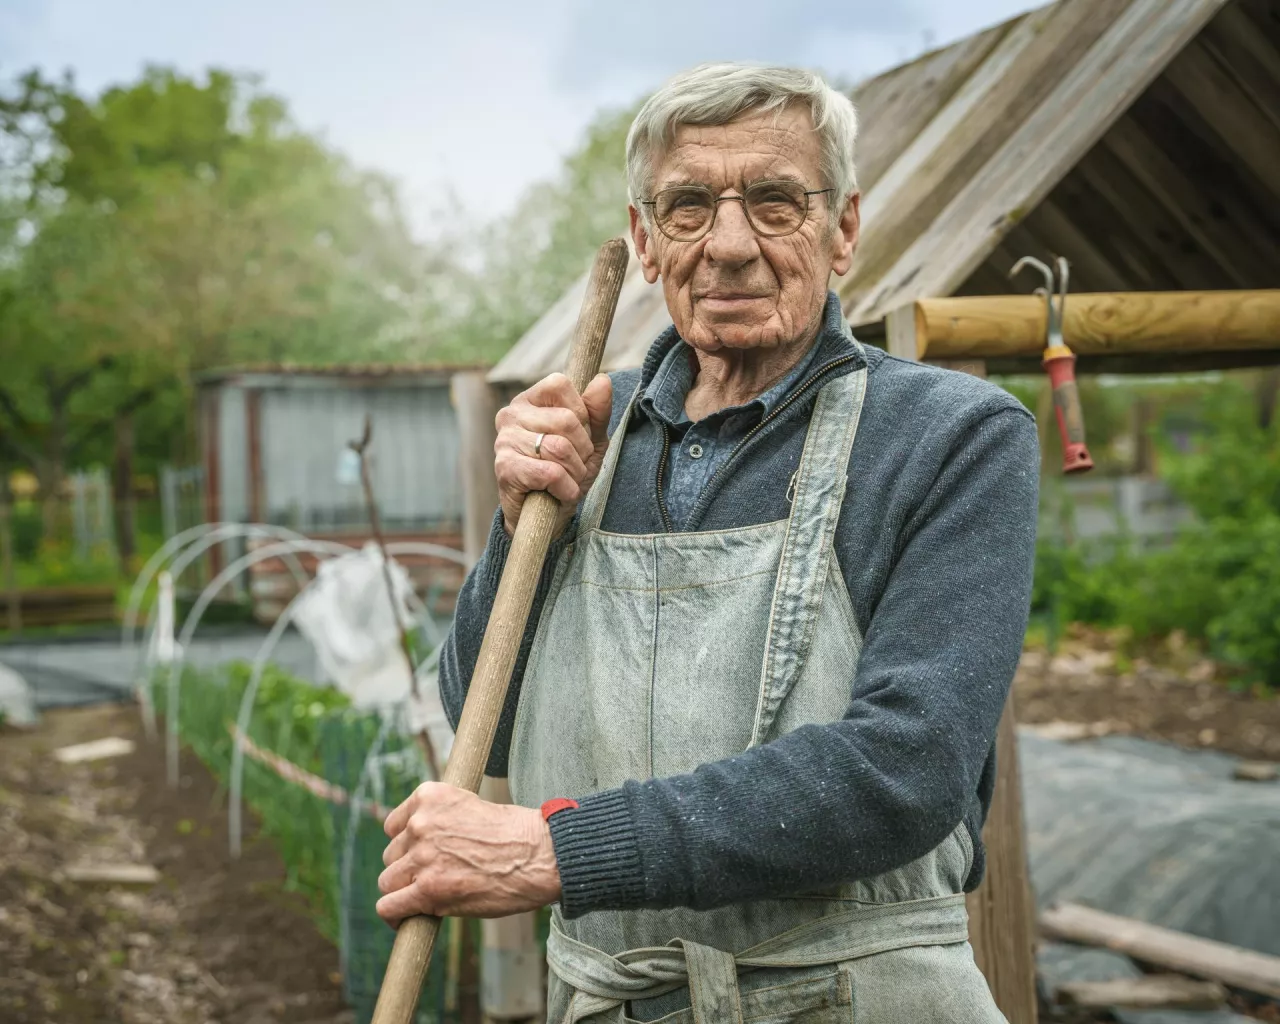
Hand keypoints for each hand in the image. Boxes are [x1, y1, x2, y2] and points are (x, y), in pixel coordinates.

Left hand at [376, 782, 560, 925]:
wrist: (539, 855)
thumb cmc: (516, 834)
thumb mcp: (471, 808)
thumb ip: (442, 821)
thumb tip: (421, 846)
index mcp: (430, 796)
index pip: (394, 825)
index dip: (407, 844)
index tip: (421, 855)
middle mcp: (420, 823)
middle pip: (392, 855)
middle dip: (409, 868)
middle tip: (435, 878)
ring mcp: (422, 856)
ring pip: (388, 881)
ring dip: (405, 891)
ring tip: (428, 899)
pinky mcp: (428, 889)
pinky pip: (389, 907)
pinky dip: (395, 916)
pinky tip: (406, 920)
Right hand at [495, 372, 612, 535]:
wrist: (547, 515)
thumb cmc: (567, 471)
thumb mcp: (590, 439)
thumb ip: (597, 411)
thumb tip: (602, 380)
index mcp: (529, 400)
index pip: (559, 383)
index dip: (581, 411)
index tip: (579, 434)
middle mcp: (511, 414)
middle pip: (565, 419)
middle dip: (582, 449)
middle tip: (575, 464)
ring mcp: (504, 441)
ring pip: (559, 448)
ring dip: (575, 471)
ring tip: (567, 480)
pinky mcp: (505, 468)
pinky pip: (550, 473)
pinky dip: (566, 488)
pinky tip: (560, 492)